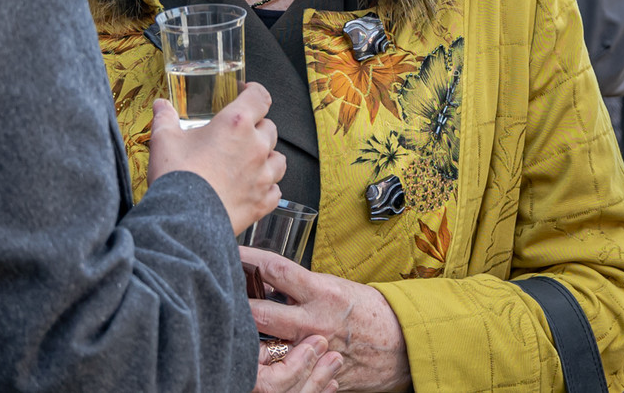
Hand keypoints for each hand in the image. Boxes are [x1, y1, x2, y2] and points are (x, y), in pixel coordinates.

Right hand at [146, 84, 283, 233]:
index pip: (260, 97)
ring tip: (250, 160)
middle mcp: (256, 147)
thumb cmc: (177, 177)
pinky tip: (254, 188)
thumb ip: (165, 118)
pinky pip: (276, 190)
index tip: (246, 92)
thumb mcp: (164, 140)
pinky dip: (268, 187)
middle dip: (256, 126)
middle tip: (238, 133)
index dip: (254, 91)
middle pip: (270, 127)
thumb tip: (160, 105)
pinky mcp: (262, 202)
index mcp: (236, 123)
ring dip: (267, 157)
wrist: (184, 221)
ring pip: (279, 159)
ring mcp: (263, 176)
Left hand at [242, 246, 411, 392]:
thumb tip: (269, 278)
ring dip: (247, 340)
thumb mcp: (338, 287)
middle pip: (262, 314)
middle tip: (219, 293)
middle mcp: (316, 322)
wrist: (404, 344)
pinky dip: (270, 365)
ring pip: (268, 349)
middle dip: (237, 305)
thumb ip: (305, 286)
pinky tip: (256, 358)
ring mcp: (315, 351)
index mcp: (323, 292)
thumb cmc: (370, 311)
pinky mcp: (318, 373)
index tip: (230, 251)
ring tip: (232, 329)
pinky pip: (287, 372)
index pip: (277, 271)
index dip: (249, 259)